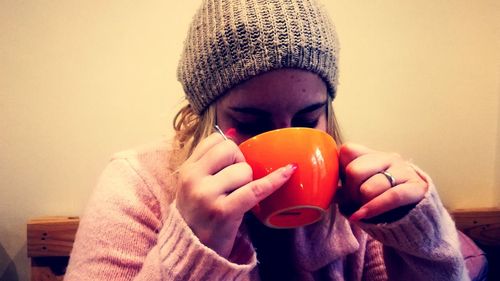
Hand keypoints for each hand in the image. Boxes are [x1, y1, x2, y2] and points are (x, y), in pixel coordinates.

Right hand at [175, 133, 295, 257]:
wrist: (193, 252)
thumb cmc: (198, 215)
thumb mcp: (193, 185)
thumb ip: (209, 160)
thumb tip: (233, 131)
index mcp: (186, 169)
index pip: (214, 140)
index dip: (228, 150)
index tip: (230, 165)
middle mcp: (193, 179)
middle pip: (231, 150)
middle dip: (240, 162)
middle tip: (236, 183)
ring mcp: (207, 195)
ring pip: (244, 170)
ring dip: (248, 182)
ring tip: (237, 198)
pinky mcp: (224, 211)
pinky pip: (256, 188)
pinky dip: (275, 180)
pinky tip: (289, 171)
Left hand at [337, 143, 427, 221]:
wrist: (415, 218)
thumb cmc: (382, 200)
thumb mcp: (360, 188)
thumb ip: (344, 184)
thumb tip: (319, 186)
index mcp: (373, 154)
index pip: (347, 150)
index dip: (340, 171)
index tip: (343, 185)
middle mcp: (389, 158)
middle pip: (354, 170)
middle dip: (350, 191)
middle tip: (355, 201)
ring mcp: (404, 171)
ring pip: (369, 188)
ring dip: (362, 204)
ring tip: (365, 209)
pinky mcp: (417, 188)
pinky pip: (391, 197)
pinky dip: (372, 209)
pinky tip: (360, 217)